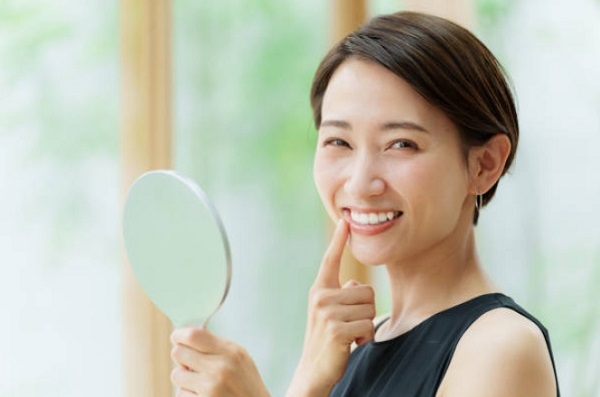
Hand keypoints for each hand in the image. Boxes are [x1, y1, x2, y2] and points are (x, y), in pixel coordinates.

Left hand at [171, 327, 269, 396]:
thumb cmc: (247, 385)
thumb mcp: (241, 359)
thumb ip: (217, 347)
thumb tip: (186, 337)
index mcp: (231, 352)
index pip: (193, 335)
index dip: (180, 335)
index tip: (177, 338)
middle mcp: (220, 368)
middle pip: (179, 353)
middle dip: (182, 358)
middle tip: (190, 363)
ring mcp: (211, 388)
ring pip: (176, 374)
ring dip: (184, 379)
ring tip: (199, 382)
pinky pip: (180, 394)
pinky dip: (188, 395)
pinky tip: (203, 396)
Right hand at [287, 219, 375, 396]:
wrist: (313, 371)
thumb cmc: (328, 340)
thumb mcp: (330, 312)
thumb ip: (342, 295)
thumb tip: (355, 285)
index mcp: (319, 289)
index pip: (330, 260)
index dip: (338, 240)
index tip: (345, 221)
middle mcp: (320, 296)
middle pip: (367, 291)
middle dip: (366, 311)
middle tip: (349, 326)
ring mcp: (327, 312)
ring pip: (370, 308)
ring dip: (366, 325)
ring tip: (349, 336)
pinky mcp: (336, 329)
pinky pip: (368, 325)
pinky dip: (365, 338)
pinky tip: (351, 345)